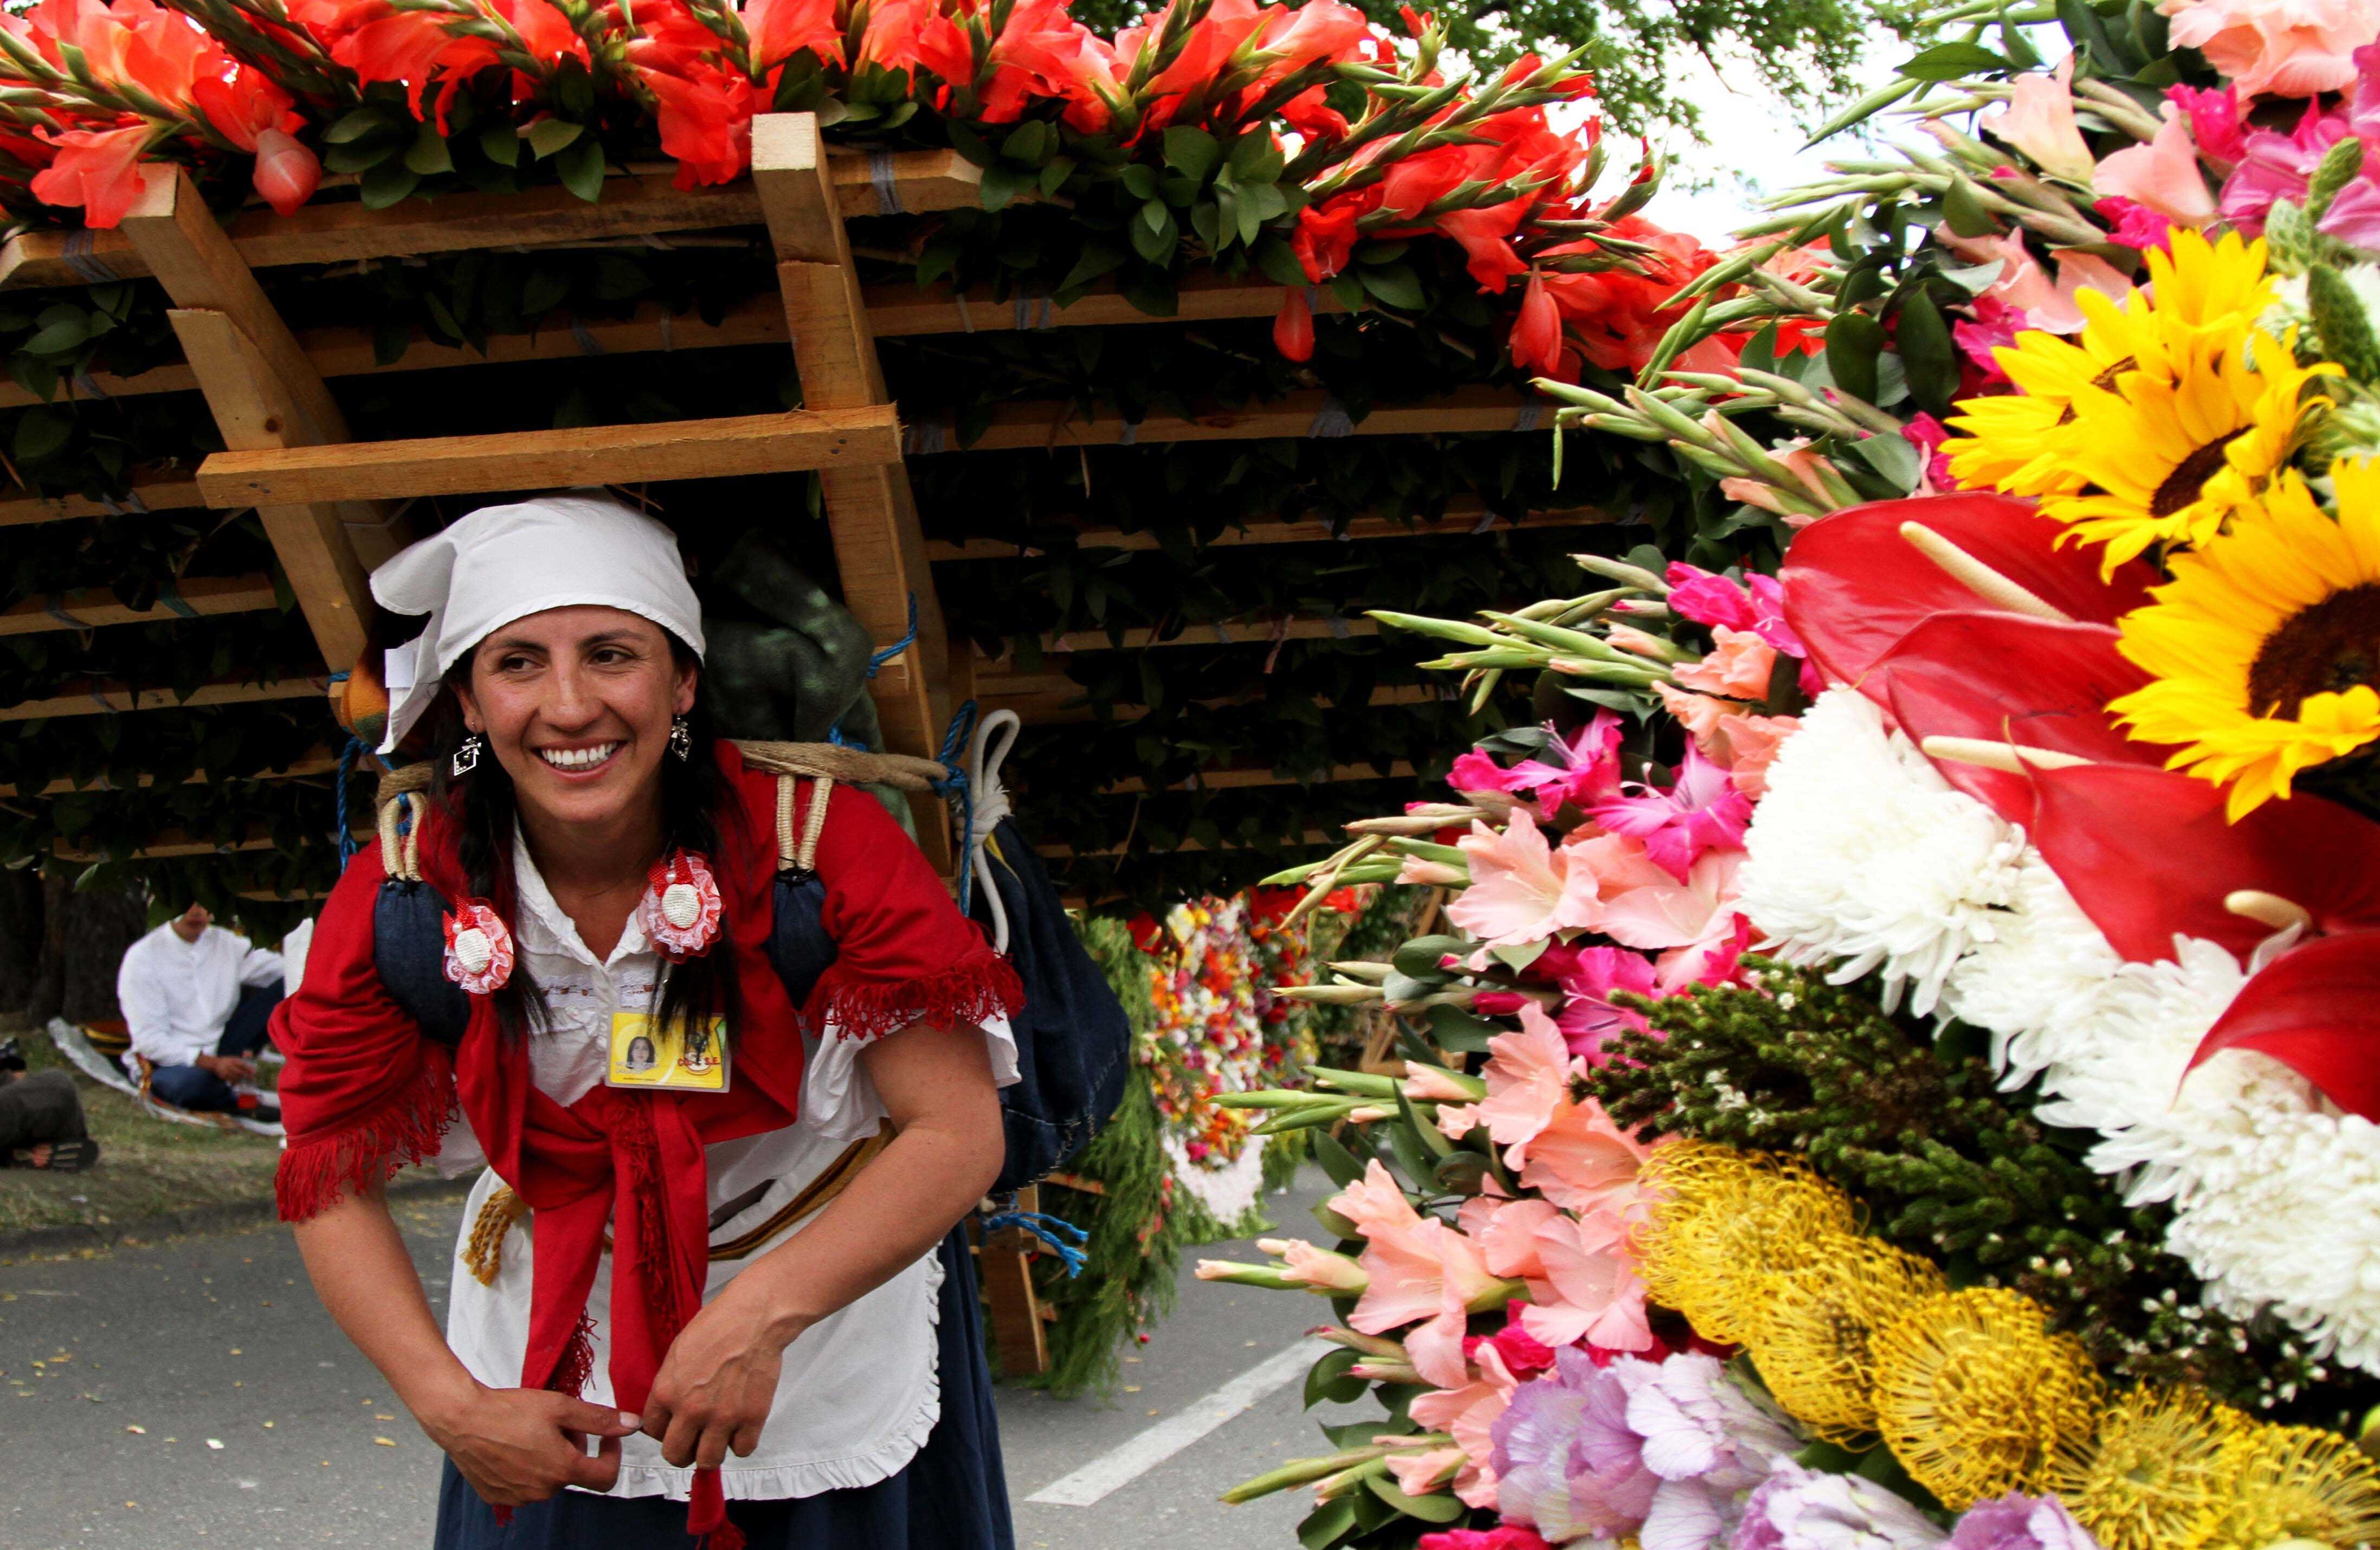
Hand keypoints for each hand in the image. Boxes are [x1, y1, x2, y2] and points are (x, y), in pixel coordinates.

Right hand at [197, 1054, 255, 1082]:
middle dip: (246, 1075)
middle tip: (252, 1078)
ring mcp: (225, 1071)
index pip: (242, 1064)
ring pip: (235, 1077)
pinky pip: (230, 1080)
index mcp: (233, 1060)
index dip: (248, 1068)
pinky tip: (240, 1082)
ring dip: (242, 1079)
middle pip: (239, 1072)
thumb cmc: (228, 1061)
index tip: (254, 1071)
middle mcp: (229, 1066)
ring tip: (248, 1080)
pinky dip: (236, 1082)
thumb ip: (243, 1057)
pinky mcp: (223, 1076)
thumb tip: (251, 1054)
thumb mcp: (234, 1057)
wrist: (215, 1064)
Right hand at [418, 1382, 639, 1508]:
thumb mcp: (561, 1407)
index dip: (613, 1455)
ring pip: (548, 1478)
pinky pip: (524, 1484)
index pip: (606, 1478)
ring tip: (533, 1431)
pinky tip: (514, 1444)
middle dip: (575, 1447)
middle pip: (574, 1472)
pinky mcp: (497, 1495)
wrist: (461, 1418)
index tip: (607, 1438)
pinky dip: (527, 1466)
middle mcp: (542, 1491)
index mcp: (562, 1470)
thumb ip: (600, 1419)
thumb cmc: (509, 1409)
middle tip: (559, 1422)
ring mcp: (518, 1497)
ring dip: (551, 1457)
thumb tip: (632, 1426)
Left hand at [643, 1285, 799, 1469]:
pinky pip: (743, 1450)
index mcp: (666, 1391)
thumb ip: (668, 1387)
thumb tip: (667, 1412)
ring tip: (718, 1436)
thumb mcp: (677, 1353)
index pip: (652, 1432)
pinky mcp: (752, 1418)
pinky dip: (742, 1442)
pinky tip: (741, 1427)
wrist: (755, 1318)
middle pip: (675, 1456)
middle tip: (693, 1441)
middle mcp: (691, 1410)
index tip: (674, 1425)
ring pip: (708, 1461)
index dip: (663, 1430)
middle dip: (683, 1451)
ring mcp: (723, 1417)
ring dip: (712, 1451)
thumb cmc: (716, 1327)